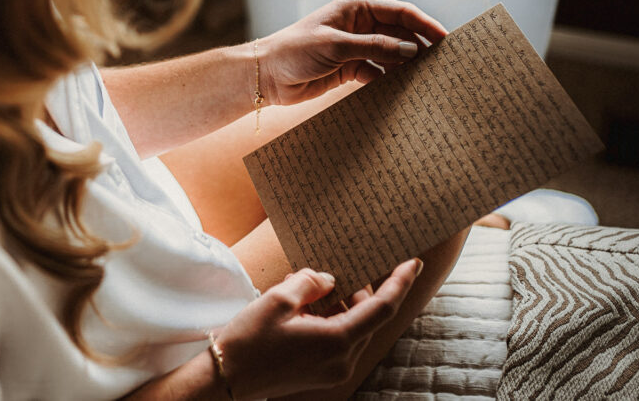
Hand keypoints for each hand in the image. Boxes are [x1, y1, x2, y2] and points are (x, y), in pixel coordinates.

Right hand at [214, 261, 421, 399]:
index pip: (382, 308)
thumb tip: (329, 280)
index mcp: (337, 341)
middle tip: (344, 266)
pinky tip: (309, 306)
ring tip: (315, 286)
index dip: (399, 283)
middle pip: (367, 317)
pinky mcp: (323, 374)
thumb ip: (311, 282)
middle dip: (361, 290)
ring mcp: (334, 370)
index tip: (412, 262)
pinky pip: (340, 341)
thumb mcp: (279, 299)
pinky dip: (333, 320)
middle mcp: (342, 360)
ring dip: (343, 305)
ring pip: (353, 328)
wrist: (226, 377)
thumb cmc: (250, 339)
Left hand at [257, 0, 447, 105]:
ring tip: (429, 80)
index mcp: (356, 7)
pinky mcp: (350, 68)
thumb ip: (375, 47)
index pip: (400, 12)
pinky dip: (390, 80)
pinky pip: (379, 72)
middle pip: (399, 33)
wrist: (267, 76)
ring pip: (391, 54)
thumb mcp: (337, 46)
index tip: (445, 40)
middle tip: (443, 64)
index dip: (425, 24)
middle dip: (420, 47)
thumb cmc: (295, 51)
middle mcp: (359, 24)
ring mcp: (356, 47)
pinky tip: (404, 92)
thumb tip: (411, 51)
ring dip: (407, 66)